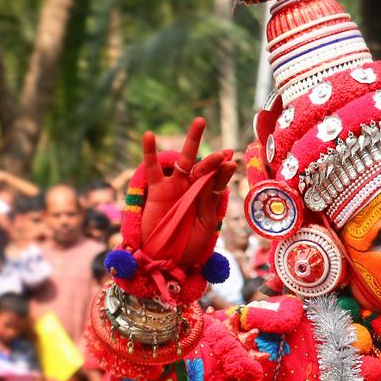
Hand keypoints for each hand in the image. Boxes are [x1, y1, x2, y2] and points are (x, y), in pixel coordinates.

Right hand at [140, 118, 236, 267]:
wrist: (167, 258)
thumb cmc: (190, 245)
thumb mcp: (205, 224)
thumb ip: (208, 201)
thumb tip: (215, 178)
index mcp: (208, 198)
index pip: (218, 180)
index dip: (224, 172)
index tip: (231, 162)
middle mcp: (193, 188)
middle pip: (205, 167)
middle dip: (214, 159)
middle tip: (223, 150)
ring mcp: (175, 186)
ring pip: (184, 160)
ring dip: (192, 141)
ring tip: (201, 122)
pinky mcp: (157, 189)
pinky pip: (152, 168)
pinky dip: (149, 152)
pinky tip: (148, 135)